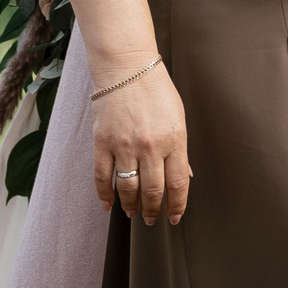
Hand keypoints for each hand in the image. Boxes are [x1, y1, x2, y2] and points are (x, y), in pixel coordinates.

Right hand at [89, 56, 192, 225]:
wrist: (126, 67)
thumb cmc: (157, 90)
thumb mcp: (178, 117)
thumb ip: (180, 149)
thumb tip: (185, 175)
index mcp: (174, 140)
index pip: (178, 183)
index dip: (177, 205)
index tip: (176, 217)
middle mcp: (150, 146)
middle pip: (153, 191)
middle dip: (154, 210)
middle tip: (152, 220)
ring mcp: (124, 146)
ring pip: (128, 189)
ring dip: (131, 206)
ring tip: (134, 213)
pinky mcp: (102, 143)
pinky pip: (102, 177)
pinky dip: (105, 195)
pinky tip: (109, 205)